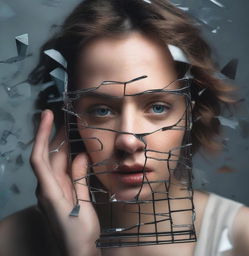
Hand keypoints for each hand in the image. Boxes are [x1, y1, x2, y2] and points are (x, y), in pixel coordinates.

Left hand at [30, 110, 100, 255]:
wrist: (77, 255)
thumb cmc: (80, 235)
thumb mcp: (83, 206)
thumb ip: (79, 180)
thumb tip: (81, 156)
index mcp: (49, 193)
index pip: (39, 158)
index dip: (41, 135)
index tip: (47, 116)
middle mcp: (46, 190)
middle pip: (47, 157)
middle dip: (54, 137)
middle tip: (67, 120)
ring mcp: (51, 192)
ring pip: (54, 163)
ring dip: (62, 147)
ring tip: (71, 131)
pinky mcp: (58, 194)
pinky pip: (61, 172)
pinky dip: (68, 160)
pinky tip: (76, 154)